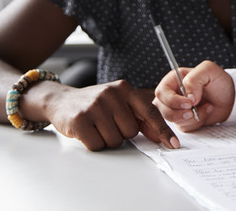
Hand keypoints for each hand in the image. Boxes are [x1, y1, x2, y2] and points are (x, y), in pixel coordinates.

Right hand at [41, 80, 177, 150]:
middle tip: (108, 123)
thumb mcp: (119, 104)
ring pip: (115, 140)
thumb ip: (140, 118)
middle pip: (131, 131)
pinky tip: (88, 131)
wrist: (62, 100)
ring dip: (107, 139)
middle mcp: (111, 94)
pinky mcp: (80, 120)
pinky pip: (97, 145)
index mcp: (125, 89)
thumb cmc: (96, 105)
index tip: (173, 144)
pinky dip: (94, 144)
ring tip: (97, 126)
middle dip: (121, 133)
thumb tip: (160, 136)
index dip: (162, 130)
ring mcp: (95, 106)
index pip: (150, 112)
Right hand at [153, 60, 234, 131]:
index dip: (173, 100)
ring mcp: (176, 108)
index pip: (162, 92)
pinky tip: (205, 112)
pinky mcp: (183, 120)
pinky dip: (196, 123)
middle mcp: (172, 94)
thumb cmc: (219, 81)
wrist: (231, 98)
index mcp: (174, 79)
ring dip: (191, 117)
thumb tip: (187, 97)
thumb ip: (194, 79)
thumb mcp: (209, 70)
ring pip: (172, 120)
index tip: (189, 103)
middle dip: (180, 113)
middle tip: (194, 110)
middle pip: (163, 109)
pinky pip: (183, 127)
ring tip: (206, 106)